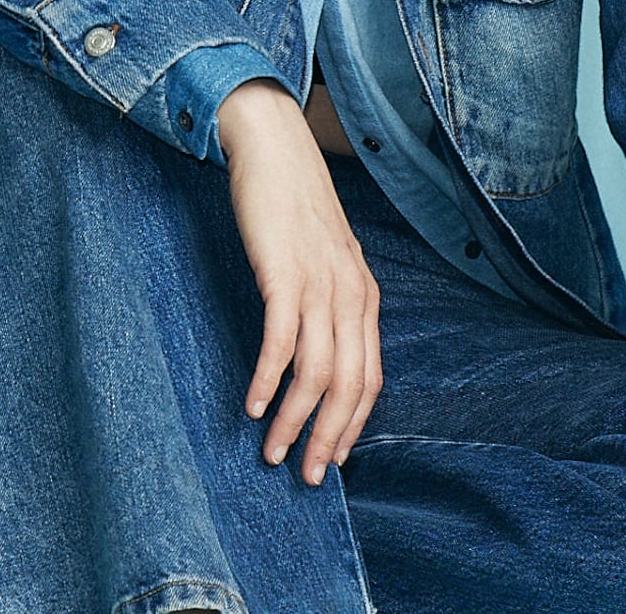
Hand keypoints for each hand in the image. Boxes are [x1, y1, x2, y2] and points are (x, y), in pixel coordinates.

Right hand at [217, 80, 379, 484]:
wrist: (274, 148)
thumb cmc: (292, 206)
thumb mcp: (322, 261)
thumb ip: (326, 305)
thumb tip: (313, 355)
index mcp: (364, 298)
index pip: (370, 380)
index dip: (354, 426)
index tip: (334, 459)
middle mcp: (351, 296)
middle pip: (349, 387)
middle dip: (329, 439)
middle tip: (308, 477)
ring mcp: (321, 285)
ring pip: (317, 373)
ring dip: (295, 421)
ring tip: (273, 452)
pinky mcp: (285, 273)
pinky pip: (282, 340)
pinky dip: (270, 379)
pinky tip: (254, 405)